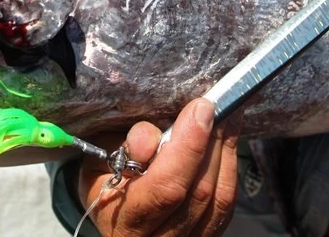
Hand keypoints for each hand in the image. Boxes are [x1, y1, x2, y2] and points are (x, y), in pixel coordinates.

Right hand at [78, 99, 241, 236]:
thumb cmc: (104, 184)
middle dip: (211, 143)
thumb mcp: (98, 164)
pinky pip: (226, 204)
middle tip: (217, 105)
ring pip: (218, 199)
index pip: (165, 188)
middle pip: (198, 193)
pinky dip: (229, 167)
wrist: (115, 219)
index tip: (199, 109)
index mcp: (125, 223)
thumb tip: (152, 137)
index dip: (188, 147)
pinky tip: (227, 139)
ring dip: (225, 151)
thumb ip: (123, 149)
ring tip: (228, 114)